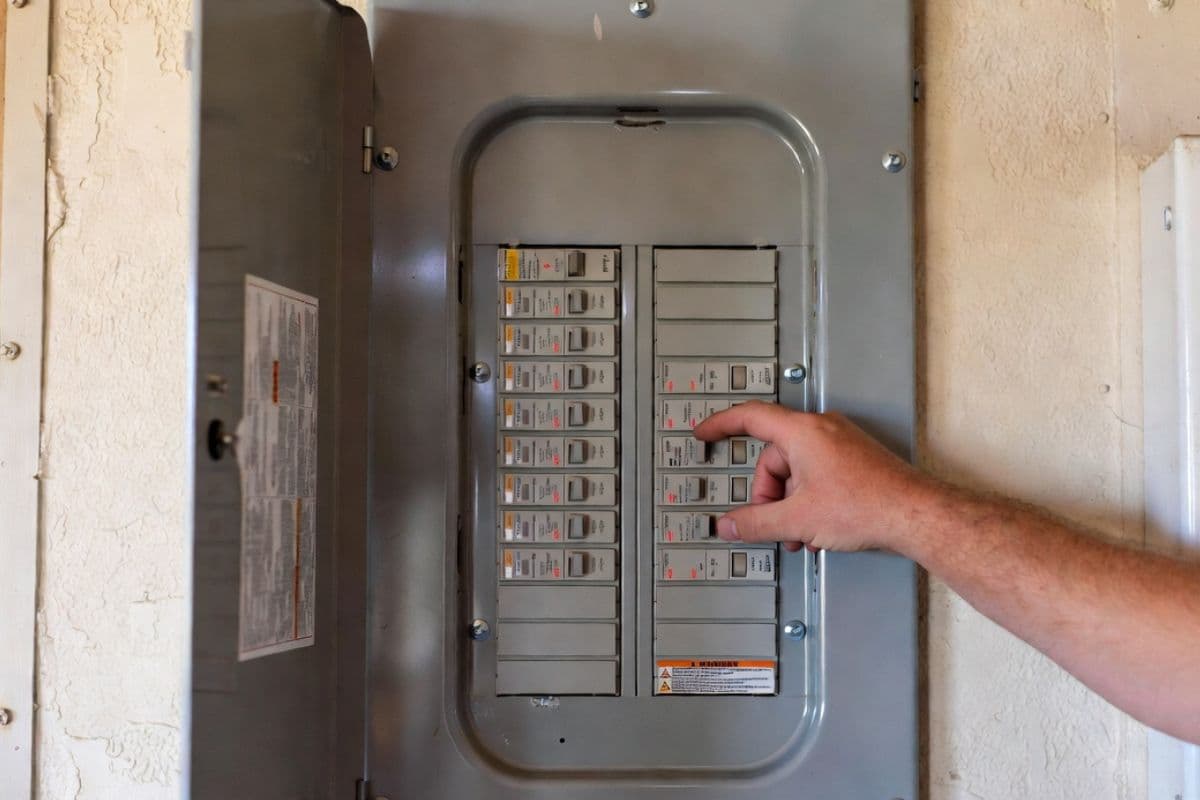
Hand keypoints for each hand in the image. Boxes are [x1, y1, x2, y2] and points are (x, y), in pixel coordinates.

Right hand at [691, 401, 929, 553]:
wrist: (916, 515)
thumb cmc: (868, 505)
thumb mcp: (798, 519)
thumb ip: (756, 522)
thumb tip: (730, 524)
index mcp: (802, 432)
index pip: (750, 417)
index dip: (721, 424)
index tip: (705, 432)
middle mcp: (822, 430)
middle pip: (774, 456)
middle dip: (768, 494)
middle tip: (771, 522)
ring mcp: (840, 443)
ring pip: (796, 469)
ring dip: (790, 502)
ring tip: (800, 532)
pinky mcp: (854, 459)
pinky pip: (817, 473)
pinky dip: (809, 498)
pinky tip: (817, 527)